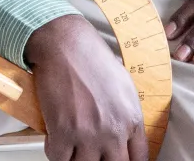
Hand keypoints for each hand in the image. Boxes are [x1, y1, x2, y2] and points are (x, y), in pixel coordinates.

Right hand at [24, 14, 148, 160]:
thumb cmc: (91, 58)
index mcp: (132, 120)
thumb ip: (127, 116)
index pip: (139, 160)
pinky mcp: (63, 132)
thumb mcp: (124, 87)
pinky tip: (55, 140)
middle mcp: (114, 131)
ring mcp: (88, 134)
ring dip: (75, 158)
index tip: (115, 160)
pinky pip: (58, 158)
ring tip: (71, 147)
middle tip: (90, 154)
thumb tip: (123, 135)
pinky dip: (55, 152)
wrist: (65, 44)